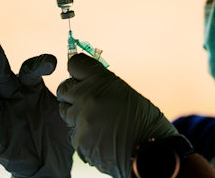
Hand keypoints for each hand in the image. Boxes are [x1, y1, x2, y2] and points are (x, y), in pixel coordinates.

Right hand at [0, 41, 73, 177]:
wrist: (51, 163)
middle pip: (1, 76)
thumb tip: (87, 75)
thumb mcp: (68, 110)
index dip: (38, 64)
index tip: (52, 63)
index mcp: (31, 88)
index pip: (30, 70)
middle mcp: (12, 98)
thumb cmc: (58, 132)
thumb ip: (72, 94)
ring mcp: (1, 117)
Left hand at [57, 53, 178, 177]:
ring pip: (65, 111)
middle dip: (72, 94)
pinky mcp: (78, 140)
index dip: (78, 71)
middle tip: (86, 101)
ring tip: (97, 121)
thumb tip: (84, 81)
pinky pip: (72, 132)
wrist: (151, 151)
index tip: (81, 77)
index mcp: (101, 80)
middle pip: (64, 88)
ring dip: (76, 115)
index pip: (75, 64)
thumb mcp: (125, 92)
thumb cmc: (144, 122)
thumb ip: (101, 85)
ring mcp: (81, 119)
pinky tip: (99, 137)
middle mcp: (87, 96)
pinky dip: (82, 135)